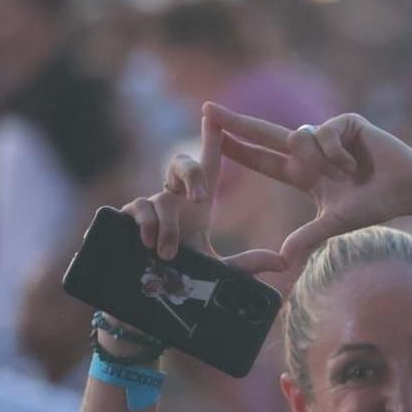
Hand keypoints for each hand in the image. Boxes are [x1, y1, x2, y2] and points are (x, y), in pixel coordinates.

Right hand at [120, 115, 285, 273]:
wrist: (152, 297)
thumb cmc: (189, 278)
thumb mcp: (221, 270)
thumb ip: (249, 263)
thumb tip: (283, 262)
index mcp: (197, 202)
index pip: (208, 164)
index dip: (211, 138)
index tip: (214, 114)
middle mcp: (174, 197)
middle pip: (181, 163)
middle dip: (191, 175)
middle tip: (201, 200)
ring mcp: (150, 205)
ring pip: (160, 199)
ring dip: (167, 226)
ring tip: (168, 253)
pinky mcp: (128, 218)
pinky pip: (137, 209)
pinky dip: (144, 225)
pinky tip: (146, 242)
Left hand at [204, 102, 411, 265]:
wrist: (408, 188)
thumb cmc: (376, 204)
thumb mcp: (334, 223)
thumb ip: (307, 237)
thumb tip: (281, 259)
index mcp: (305, 173)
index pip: (264, 160)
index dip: (239, 151)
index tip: (213, 140)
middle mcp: (312, 151)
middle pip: (266, 133)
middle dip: (236, 122)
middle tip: (205, 109)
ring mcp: (327, 134)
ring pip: (299, 137)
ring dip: (320, 161)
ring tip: (346, 175)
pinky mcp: (344, 122)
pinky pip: (323, 134)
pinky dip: (337, 154)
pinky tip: (354, 164)